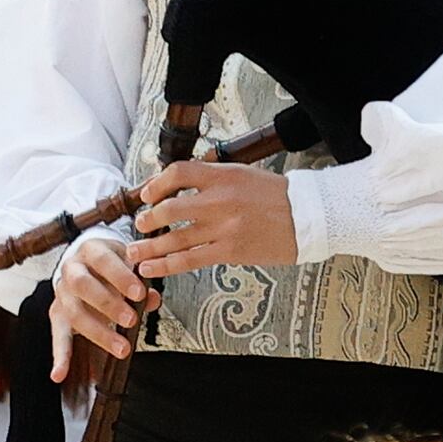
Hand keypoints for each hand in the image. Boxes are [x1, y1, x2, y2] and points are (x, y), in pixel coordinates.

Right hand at [54, 230, 147, 356]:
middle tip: (131, 320)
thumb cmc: (112, 263)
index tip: (139, 293)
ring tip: (121, 348)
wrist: (87, 259)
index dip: (121, 277)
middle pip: (82, 285)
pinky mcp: (58, 313)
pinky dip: (59, 356)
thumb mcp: (129, 262)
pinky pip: (57, 335)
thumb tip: (151, 298)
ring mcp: (62, 292)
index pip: (103, 261)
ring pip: (73, 311)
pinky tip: (59, 374)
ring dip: (98, 332)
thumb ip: (141, 280)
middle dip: (108, 304)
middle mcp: (71, 269)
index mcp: (90, 250)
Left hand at [131, 156, 298, 280]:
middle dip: (149, 219)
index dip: (156, 184)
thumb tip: (178, 183)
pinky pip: (189, 259)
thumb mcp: (243, 174)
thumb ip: (211, 177)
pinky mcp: (230, 251)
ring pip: (175, 238)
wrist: (308, 217)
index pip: (179, 172)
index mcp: (223, 174)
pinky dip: (165, 265)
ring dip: (150, 246)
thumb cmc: (275, 195)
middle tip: (141, 224)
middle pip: (170, 208)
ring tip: (134, 251)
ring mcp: (224, 227)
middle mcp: (220, 199)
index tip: (147, 194)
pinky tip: (150, 269)